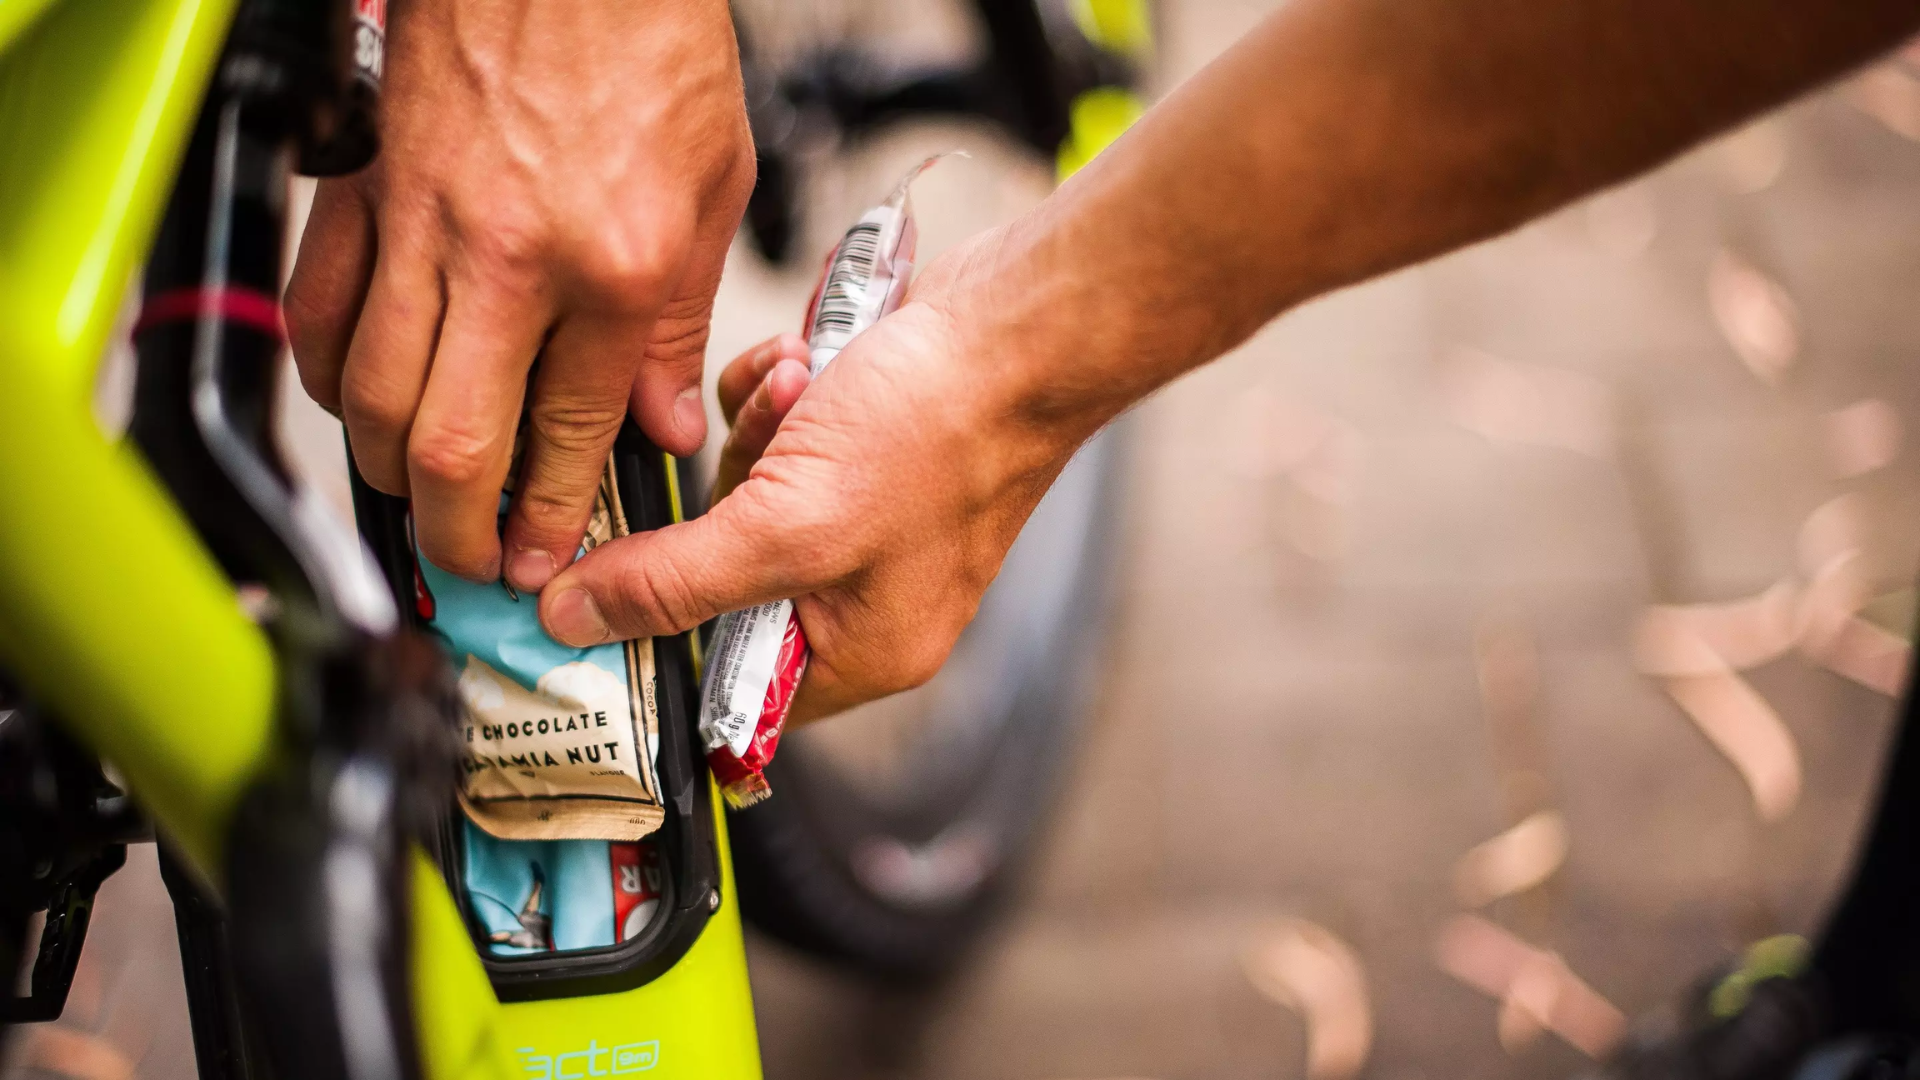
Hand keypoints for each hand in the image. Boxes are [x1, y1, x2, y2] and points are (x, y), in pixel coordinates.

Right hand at [285, 0, 754, 589]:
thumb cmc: (648, 41)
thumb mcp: (716, 188)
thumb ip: (679, 323)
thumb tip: (661, 424)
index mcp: (614, 267)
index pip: (569, 437)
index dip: (550, 520)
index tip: (541, 562)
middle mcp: (510, 261)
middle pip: (453, 445)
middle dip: (457, 535)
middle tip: (471, 566)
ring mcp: (423, 226)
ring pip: (370, 397)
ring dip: (387, 474)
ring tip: (419, 505)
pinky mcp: (365, 189)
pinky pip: (316, 311)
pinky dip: (323, 378)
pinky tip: (351, 405)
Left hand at [535, 232, 1094, 721]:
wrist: (1020, 324)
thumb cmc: (938, 434)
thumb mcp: (787, 524)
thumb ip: (673, 581)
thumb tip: (572, 623)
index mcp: (863, 651)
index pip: (731, 686)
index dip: (665, 641)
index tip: (601, 590)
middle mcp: (864, 596)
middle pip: (723, 575)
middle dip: (727, 497)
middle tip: (764, 451)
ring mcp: (865, 519)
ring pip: (743, 493)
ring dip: (755, 432)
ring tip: (805, 389)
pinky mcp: (860, 452)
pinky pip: (773, 439)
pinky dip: (775, 396)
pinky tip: (808, 363)